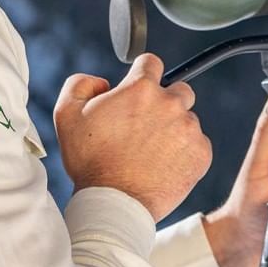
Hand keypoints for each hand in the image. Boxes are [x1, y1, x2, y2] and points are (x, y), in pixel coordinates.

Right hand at [54, 53, 212, 222]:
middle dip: (164, 101)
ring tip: (152, 151)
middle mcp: (170, 103)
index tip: (138, 89)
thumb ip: (81, 84)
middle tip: (145, 126)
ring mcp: (188, 129)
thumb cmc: (89, 161)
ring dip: (174, 128)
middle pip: (178, 88)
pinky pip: (198, 143)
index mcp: (141, 89)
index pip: (151, 62)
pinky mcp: (201, 154)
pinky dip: (185, 151)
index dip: (142, 73)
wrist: (113, 204)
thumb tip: (103, 82)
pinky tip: (164, 164)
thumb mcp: (66, 114)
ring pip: (188, 119)